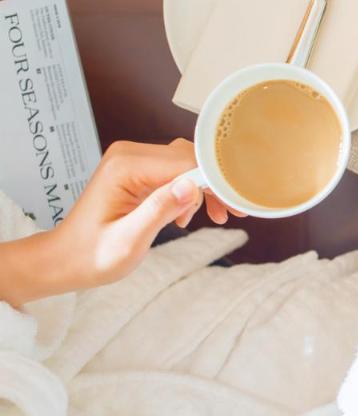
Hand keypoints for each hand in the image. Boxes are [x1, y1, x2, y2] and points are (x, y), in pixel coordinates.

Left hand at [0, 140, 241, 304]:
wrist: (65, 260)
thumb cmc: (91, 255)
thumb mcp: (128, 241)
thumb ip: (158, 211)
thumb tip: (190, 186)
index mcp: (124, 167)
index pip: (185, 163)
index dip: (214, 182)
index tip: (235, 206)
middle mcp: (128, 155)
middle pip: (189, 157)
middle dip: (213, 185)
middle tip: (229, 214)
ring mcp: (132, 160)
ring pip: (186, 162)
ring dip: (203, 188)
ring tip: (214, 217)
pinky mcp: (137, 170)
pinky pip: (175, 170)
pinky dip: (189, 190)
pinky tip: (188, 215)